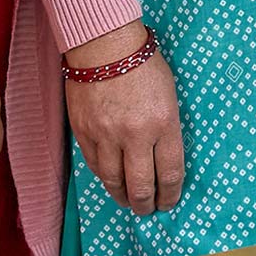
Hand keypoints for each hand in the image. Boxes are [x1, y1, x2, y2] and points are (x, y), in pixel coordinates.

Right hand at [63, 21, 182, 214]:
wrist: (105, 45)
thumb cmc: (143, 64)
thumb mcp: (169, 95)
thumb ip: (166, 128)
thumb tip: (163, 158)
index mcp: (163, 123)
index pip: (170, 173)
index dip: (171, 194)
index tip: (169, 202)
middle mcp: (135, 134)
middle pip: (141, 186)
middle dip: (146, 204)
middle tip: (149, 210)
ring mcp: (106, 135)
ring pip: (114, 181)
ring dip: (122, 197)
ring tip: (129, 202)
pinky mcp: (84, 132)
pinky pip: (94, 165)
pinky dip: (104, 177)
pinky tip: (111, 181)